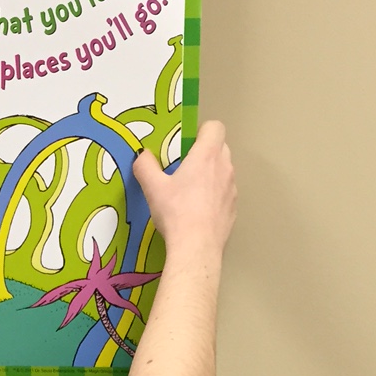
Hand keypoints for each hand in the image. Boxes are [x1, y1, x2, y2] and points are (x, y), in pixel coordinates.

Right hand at [133, 120, 235, 261]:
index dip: (201, 131)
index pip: (215, 127)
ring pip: (224, 171)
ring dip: (210, 175)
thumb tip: (142, 156)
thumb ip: (145, 166)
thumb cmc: (176, 213)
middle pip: (220, 147)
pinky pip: (225, 194)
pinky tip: (198, 212)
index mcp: (207, 155)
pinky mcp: (233, 209)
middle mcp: (224, 168)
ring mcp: (232, 189)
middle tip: (184, 168)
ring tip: (190, 193)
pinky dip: (215, 196)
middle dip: (204, 152)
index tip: (186, 145)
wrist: (196, 249)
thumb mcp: (152, 188)